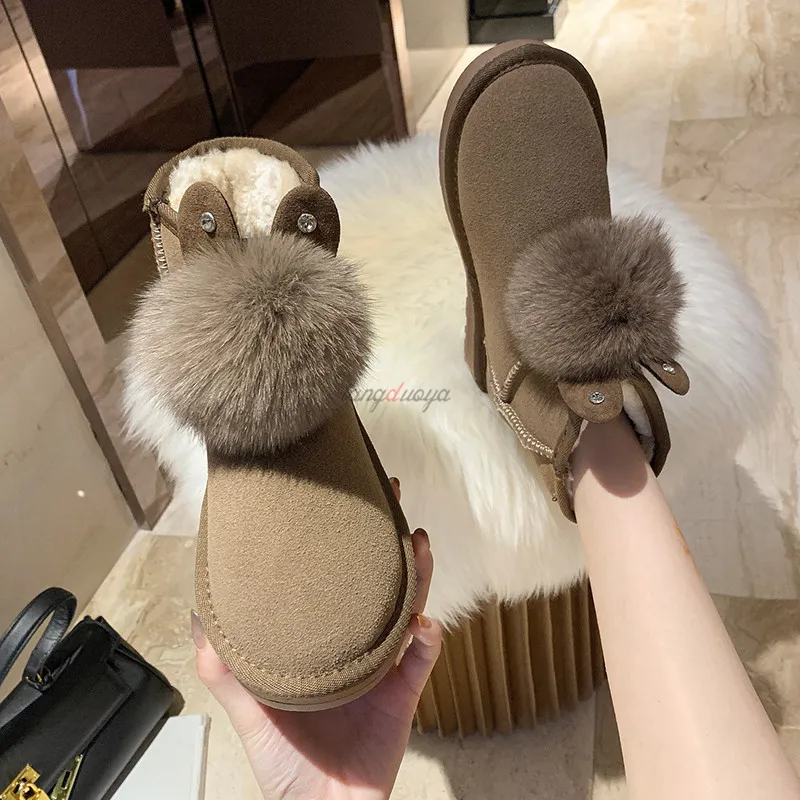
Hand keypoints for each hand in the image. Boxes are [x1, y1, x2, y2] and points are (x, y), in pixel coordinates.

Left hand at [191, 478, 440, 799]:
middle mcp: (356, 645)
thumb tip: (197, 615)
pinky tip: (420, 622)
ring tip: (418, 542)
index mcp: (323, 642)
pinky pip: (420, 659)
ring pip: (408, 607)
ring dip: (418, 574)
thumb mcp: (250, 711)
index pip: (336, 581)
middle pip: (379, 580)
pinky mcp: (403, 695)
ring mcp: (383, 666)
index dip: (342, 541)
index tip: (338, 501)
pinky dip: (424, 639)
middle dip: (389, 537)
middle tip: (393, 495)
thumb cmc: (286, 763)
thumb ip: (226, 669)